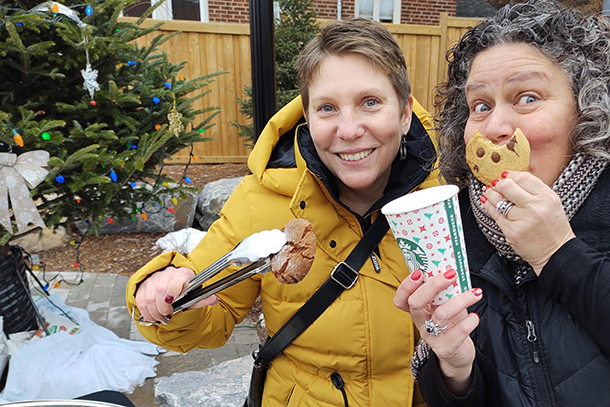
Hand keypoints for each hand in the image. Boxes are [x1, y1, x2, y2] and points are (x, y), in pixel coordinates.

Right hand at [135, 266, 217, 323]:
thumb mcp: (194, 297)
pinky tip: (153, 316)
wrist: (172, 289)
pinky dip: (146, 311)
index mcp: (183, 273)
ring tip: (161, 317)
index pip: (176, 279)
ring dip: (154, 311)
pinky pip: (140, 299)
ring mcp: (154, 278)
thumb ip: (201, 299)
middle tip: (167, 315)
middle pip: (160, 289)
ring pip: (149, 296)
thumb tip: (213, 299)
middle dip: (162, 307)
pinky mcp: (143, 285)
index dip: (172, 292)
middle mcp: (167, 273)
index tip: (171, 305)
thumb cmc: (185, 293)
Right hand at [394, 269, 481, 393]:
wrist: (458, 353)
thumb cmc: (451, 323)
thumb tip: (453, 271)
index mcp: (417, 310)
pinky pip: (458, 332)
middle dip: (434, 285)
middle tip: (451, 274)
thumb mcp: (445, 305)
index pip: (401, 299)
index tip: (419, 272)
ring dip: (461, 300)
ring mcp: (431, 336)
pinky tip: (474, 317)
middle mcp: (420, 322)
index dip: (406, 286)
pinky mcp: (446, 348)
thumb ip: (446, 292)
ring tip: (475, 293)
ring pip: (441, 314)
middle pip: (416, 302)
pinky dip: (470, 321)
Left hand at [481, 171, 575, 273]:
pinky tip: (486, 201)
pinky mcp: (512, 232)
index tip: (505, 175)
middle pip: (508, 186)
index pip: (523, 178)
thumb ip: (534, 189)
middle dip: (499, 183)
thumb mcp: (551, 203)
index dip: (511, 175)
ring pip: (498, 200)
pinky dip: (488, 206)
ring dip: (490, 193)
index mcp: (547, 197)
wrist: (556, 252)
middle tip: (496, 184)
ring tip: (488, 191)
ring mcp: (522, 220)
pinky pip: (495, 215)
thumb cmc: (553, 227)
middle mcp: (535, 207)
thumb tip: (511, 177)